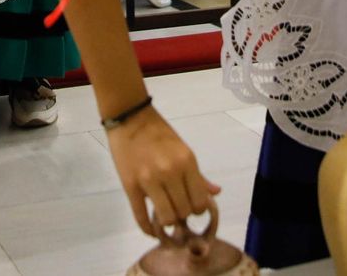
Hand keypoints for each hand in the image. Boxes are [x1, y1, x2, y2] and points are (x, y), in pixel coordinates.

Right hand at [103, 104, 219, 235]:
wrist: (130, 118)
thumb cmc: (159, 133)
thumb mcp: (184, 151)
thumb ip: (199, 175)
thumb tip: (216, 192)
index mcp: (187, 162)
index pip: (199, 202)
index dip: (198, 210)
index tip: (192, 206)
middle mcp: (170, 172)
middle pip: (183, 212)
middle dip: (182, 215)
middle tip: (177, 208)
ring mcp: (149, 180)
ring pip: (166, 218)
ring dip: (167, 221)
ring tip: (165, 214)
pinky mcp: (130, 186)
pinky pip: (141, 216)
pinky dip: (148, 228)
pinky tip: (152, 229)